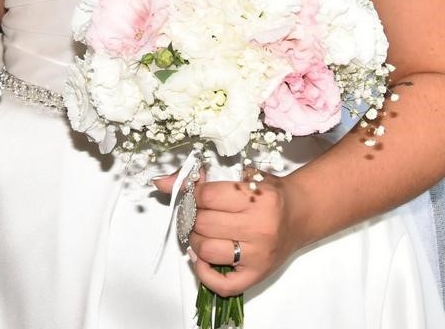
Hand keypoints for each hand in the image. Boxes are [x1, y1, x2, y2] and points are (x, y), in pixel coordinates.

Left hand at [154, 170, 301, 295]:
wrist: (301, 214)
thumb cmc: (270, 194)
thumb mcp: (243, 176)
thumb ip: (202, 180)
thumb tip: (161, 182)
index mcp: (258, 198)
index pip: (207, 197)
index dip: (194, 194)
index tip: (196, 194)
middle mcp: (259, 227)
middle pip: (204, 224)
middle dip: (192, 217)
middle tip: (196, 213)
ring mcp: (258, 254)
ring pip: (207, 250)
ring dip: (195, 241)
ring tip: (200, 232)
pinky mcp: (256, 275)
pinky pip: (222, 284)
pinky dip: (204, 274)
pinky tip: (202, 258)